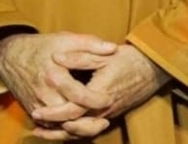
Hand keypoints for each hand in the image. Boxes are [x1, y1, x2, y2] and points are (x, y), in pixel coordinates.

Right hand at [0, 32, 114, 138]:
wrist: (10, 55)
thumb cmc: (41, 46)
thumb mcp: (65, 39)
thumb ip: (90, 44)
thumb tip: (113, 48)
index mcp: (54, 76)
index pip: (80, 96)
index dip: (97, 100)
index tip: (110, 98)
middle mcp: (44, 94)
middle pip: (72, 116)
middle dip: (91, 120)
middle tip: (106, 117)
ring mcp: (37, 105)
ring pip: (62, 125)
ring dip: (80, 128)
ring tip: (96, 123)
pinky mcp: (32, 110)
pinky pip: (51, 127)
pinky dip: (65, 128)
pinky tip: (79, 124)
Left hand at [31, 44, 170, 137]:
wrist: (152, 69)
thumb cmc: (128, 59)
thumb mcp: (102, 54)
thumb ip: (79, 56)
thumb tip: (55, 57)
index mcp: (101, 93)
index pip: (74, 109)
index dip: (54, 112)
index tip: (38, 110)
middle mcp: (104, 109)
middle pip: (76, 126)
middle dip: (54, 126)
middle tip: (35, 121)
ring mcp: (107, 114)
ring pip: (82, 132)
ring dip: (61, 133)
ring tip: (41, 131)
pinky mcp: (109, 115)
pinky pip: (89, 129)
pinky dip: (73, 132)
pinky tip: (60, 129)